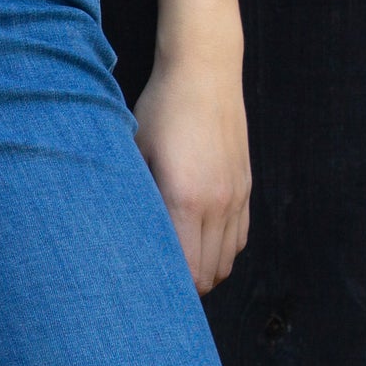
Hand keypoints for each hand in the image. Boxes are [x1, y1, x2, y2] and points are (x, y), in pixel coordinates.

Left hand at [130, 42, 250, 296]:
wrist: (204, 73)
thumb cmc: (159, 111)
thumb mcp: (134, 153)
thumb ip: (134, 200)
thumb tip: (119, 240)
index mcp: (184, 199)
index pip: (186, 270)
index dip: (167, 289)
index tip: (144, 292)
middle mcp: (217, 203)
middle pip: (208, 274)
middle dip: (183, 288)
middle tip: (153, 287)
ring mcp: (236, 196)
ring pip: (226, 261)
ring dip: (203, 272)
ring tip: (173, 271)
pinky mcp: (246, 188)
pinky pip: (239, 239)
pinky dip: (220, 252)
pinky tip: (196, 245)